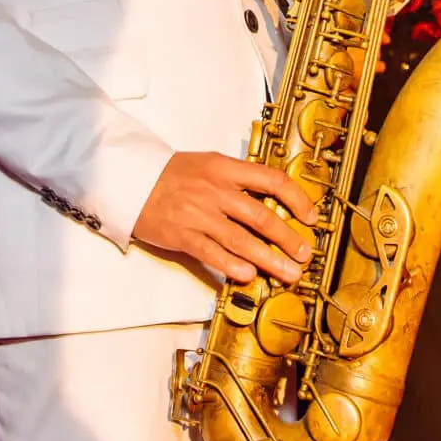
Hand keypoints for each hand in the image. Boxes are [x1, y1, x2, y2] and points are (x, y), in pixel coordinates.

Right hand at [131, 151, 317, 284]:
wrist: (130, 181)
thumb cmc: (171, 175)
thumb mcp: (208, 164)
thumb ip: (237, 180)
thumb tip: (272, 199)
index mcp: (224, 168)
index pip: (271, 180)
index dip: (296, 199)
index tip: (310, 216)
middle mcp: (215, 190)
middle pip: (262, 216)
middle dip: (288, 238)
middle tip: (304, 254)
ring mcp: (198, 214)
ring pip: (242, 240)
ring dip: (269, 259)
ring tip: (288, 273)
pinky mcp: (182, 235)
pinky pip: (212, 253)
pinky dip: (232, 266)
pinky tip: (248, 275)